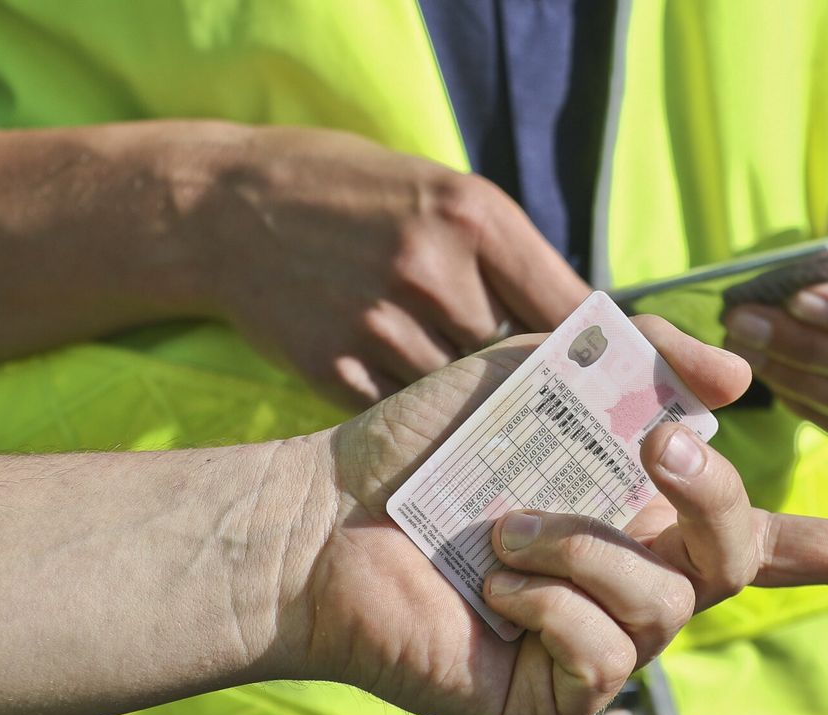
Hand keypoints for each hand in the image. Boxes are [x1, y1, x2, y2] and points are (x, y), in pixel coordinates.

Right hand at [181, 124, 589, 405]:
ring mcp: (382, 325)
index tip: (605, 376)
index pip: (566, 306)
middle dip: (519, 371)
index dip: (592, 350)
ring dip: (462, 394)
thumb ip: (501, 252)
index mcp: (473, 215)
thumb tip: (570, 326)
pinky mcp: (337, 369)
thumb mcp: (435, 190)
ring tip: (438, 370)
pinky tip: (393, 380)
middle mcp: (433, 270)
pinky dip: (410, 407)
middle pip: (516, 359)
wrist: (222, 211)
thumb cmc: (343, 192)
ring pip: (461, 394)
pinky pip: (404, 410)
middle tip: (516, 379)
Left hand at [277, 316, 827, 714]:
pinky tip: (497, 586)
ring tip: (508, 529)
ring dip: (585, 544)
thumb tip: (738, 379)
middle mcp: (635, 586)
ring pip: (664, 604)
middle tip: (651, 452)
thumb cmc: (429, 447)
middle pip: (741, 560)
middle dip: (711, 496)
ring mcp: (598, 647)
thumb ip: (636, 356)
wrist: (329, 513)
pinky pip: (603, 652)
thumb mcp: (538, 369)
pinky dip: (551, 599)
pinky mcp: (555, 699)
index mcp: (642, 521)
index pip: (767, 541)